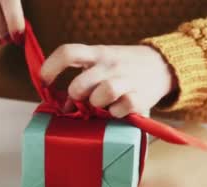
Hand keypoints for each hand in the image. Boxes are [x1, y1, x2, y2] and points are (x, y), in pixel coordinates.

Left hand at [41, 44, 175, 117]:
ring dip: (96, 105)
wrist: (161, 66)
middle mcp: (110, 65)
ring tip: (101, 106)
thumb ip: (82, 80)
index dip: (51, 67)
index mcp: (97, 54)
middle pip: (80, 84)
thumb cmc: (122, 69)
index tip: (44, 81)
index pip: (68, 53)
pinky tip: (117, 112)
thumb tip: (63, 106)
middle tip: (81, 100)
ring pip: (102, 94)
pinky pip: (121, 108)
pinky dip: (115, 114)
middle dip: (76, 97)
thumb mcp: (101, 66)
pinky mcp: (140, 97)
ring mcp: (125, 80)